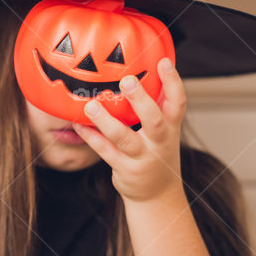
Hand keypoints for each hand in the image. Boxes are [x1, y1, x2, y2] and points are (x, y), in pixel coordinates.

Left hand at [72, 57, 185, 202]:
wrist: (157, 193)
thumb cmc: (156, 150)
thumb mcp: (165, 129)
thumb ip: (155, 103)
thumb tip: (142, 66)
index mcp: (171, 128)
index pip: (178, 103)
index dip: (173, 82)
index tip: (164, 62)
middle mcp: (160, 142)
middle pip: (154, 121)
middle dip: (141, 101)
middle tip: (127, 80)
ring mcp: (142, 157)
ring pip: (124, 139)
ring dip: (107, 121)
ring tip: (91, 106)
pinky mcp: (124, 170)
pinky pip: (105, 151)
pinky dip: (91, 136)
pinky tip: (77, 123)